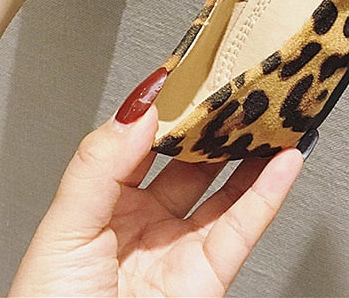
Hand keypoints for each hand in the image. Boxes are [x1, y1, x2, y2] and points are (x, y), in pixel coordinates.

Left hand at [9, 99, 304, 296]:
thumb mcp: (64, 228)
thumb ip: (99, 164)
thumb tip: (138, 109)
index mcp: (102, 202)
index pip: (140, 141)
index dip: (165, 108)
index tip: (187, 73)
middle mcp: (143, 221)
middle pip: (188, 159)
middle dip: (213, 122)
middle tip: (235, 83)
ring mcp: (178, 247)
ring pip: (223, 187)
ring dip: (250, 150)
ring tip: (270, 111)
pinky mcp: (208, 276)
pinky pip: (244, 226)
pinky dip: (270, 192)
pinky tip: (284, 160)